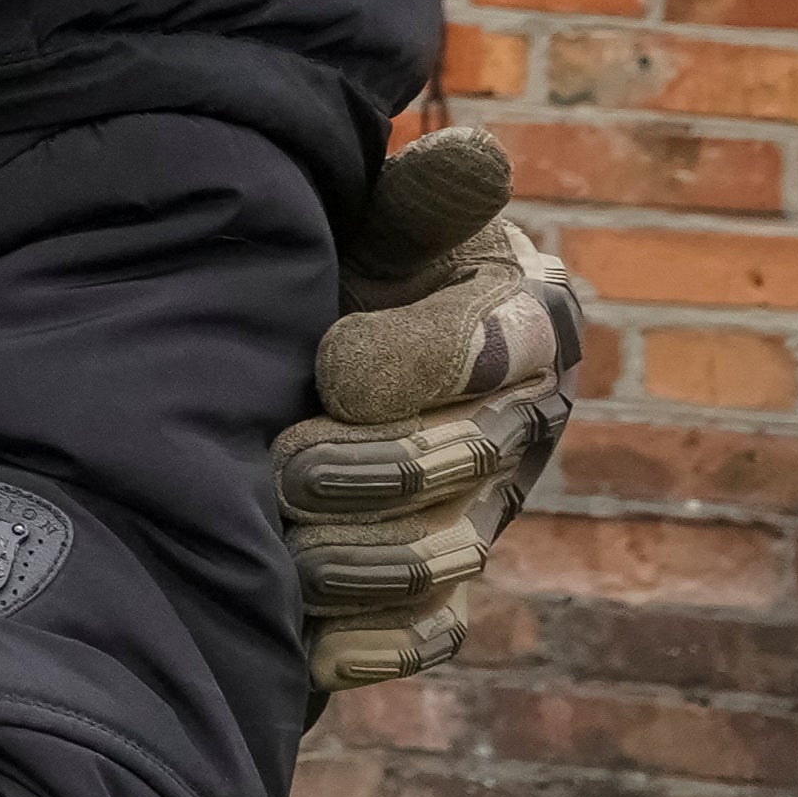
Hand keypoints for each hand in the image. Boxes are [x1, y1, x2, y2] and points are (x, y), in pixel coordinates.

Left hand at [276, 126, 581, 689]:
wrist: (282, 357)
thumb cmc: (344, 275)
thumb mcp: (375, 224)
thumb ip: (417, 200)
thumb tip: (471, 158)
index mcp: (522, 321)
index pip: (503, 350)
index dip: (421, 364)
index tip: (331, 362)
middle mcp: (519, 424)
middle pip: (467, 466)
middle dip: (370, 467)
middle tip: (282, 457)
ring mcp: (481, 515)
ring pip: (441, 557)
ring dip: (352, 553)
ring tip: (275, 529)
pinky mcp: (439, 592)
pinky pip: (428, 635)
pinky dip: (367, 639)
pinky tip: (305, 634)